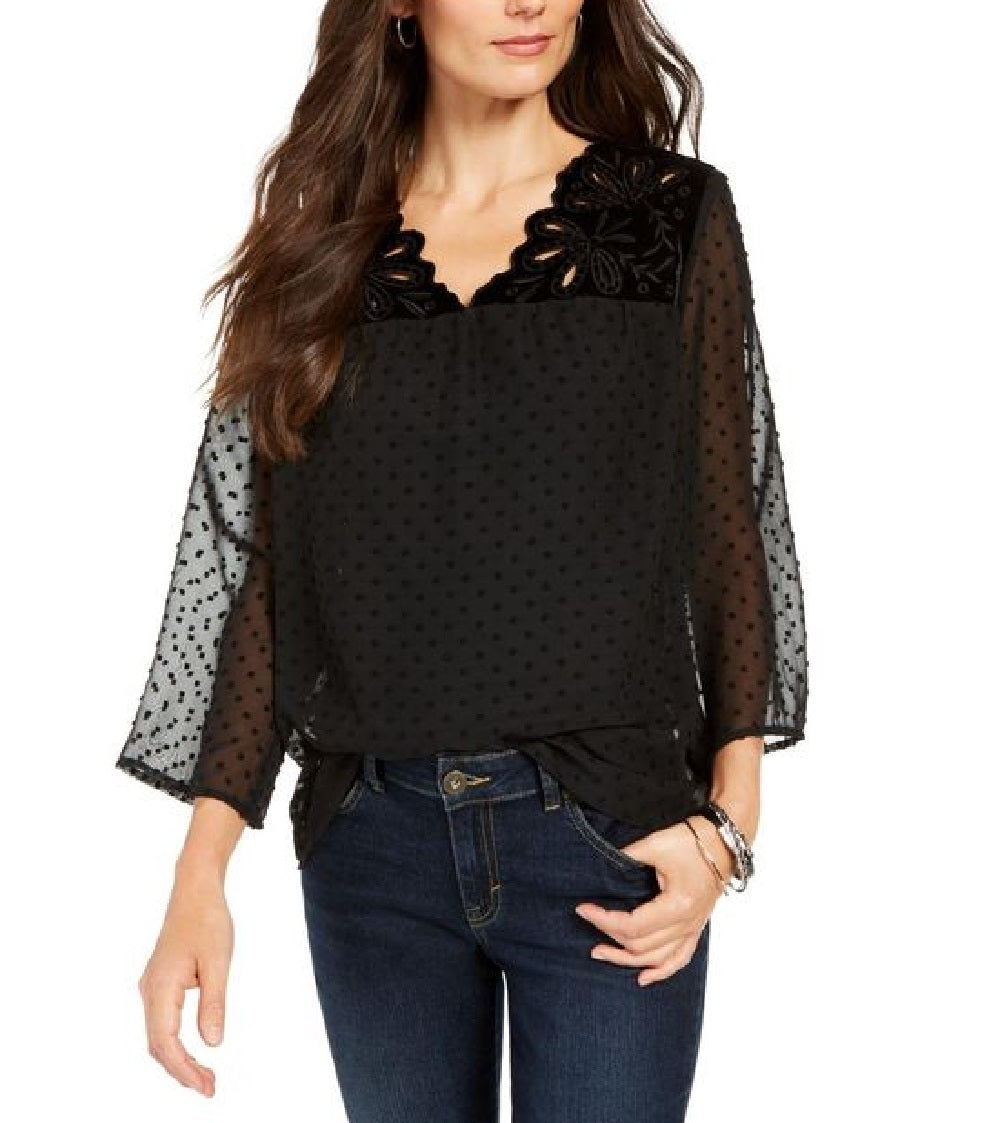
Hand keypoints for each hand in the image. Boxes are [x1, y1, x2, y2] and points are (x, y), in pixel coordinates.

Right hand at [137, 864, 233, 1095]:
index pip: (165, 1042)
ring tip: (206, 1077)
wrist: (195, 890)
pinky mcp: (160, 983)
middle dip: (182, 1070)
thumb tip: (213, 1043)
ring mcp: (152, 987)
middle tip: (210, 1088)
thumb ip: (213, 1003)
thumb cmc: (207, 920)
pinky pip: (162, 1023)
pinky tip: (194, 1052)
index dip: (183, 1069)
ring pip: (159, 1035)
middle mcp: (149, 990)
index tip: (205, 1086)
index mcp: (160, 987)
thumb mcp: (217, 962)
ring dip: (179, 1059)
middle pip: (158, 1044)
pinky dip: (176, 1043)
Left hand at [574, 816, 731, 986]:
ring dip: (627, 960)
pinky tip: (644, 978)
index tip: (583, 908)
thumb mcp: (655, 845)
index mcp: (677, 905)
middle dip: (609, 937)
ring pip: (657, 958)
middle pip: (641, 946)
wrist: (723, 842)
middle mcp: (686, 924)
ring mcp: (693, 928)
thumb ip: (627, 857)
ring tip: (602, 953)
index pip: (632, 926)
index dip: (604, 920)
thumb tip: (602, 866)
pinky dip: (661, 971)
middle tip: (587, 923)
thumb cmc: (692, 841)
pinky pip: (680, 959)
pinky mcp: (696, 927)